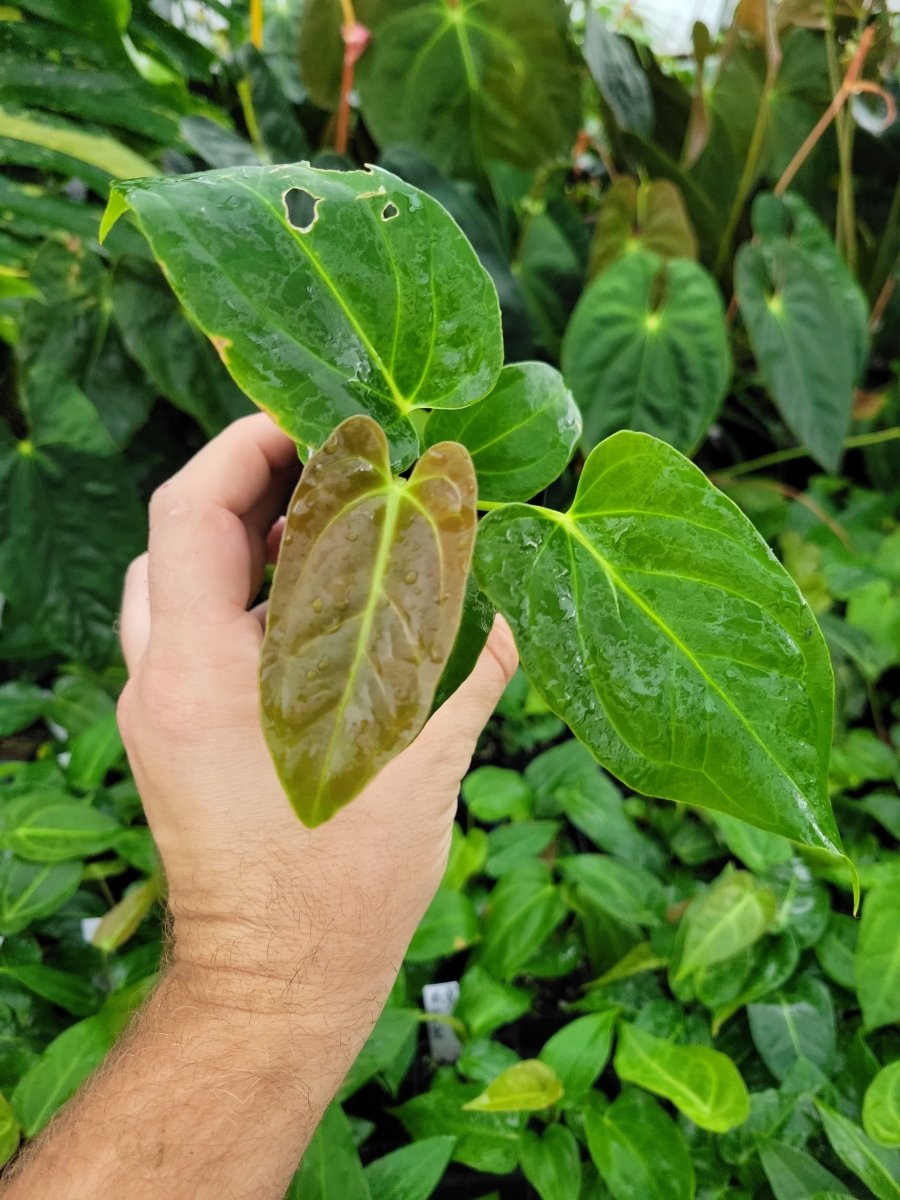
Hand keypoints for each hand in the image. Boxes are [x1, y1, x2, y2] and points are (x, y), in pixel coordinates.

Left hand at [117, 414, 516, 1013]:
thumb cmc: (345, 886)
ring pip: (178, 582)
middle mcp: (164, 681)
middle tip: (334, 461)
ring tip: (324, 519)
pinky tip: (312, 601)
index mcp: (208, 673)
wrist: (278, 983)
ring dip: (242, 539)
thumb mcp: (421, 762)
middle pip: (180, 536)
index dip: (245, 446)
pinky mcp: (173, 738)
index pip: (190, 511)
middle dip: (255, 485)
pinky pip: (192, 632)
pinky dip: (241, 596)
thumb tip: (516, 598)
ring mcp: (159, 711)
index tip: (311, 419)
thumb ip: (469, 664)